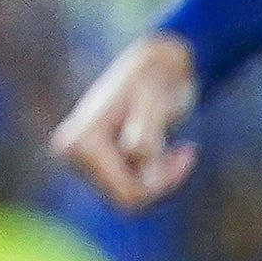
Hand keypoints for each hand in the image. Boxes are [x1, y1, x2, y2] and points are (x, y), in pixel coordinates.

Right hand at [49, 31, 201, 210]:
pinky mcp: (93, 160)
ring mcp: (79, 157)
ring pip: (129, 193)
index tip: (189, 151)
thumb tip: (135, 153)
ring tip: (176, 147)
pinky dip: (153, 172)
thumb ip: (146, 131)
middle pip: (127, 197)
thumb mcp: (156, 104)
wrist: (157, 63)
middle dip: (160, 179)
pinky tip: (169, 150)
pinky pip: (129, 186)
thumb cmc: (159, 79)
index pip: (128, 193)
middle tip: (186, 151)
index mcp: (80, 140)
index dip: (164, 181)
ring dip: (158, 175)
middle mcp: (71, 150)